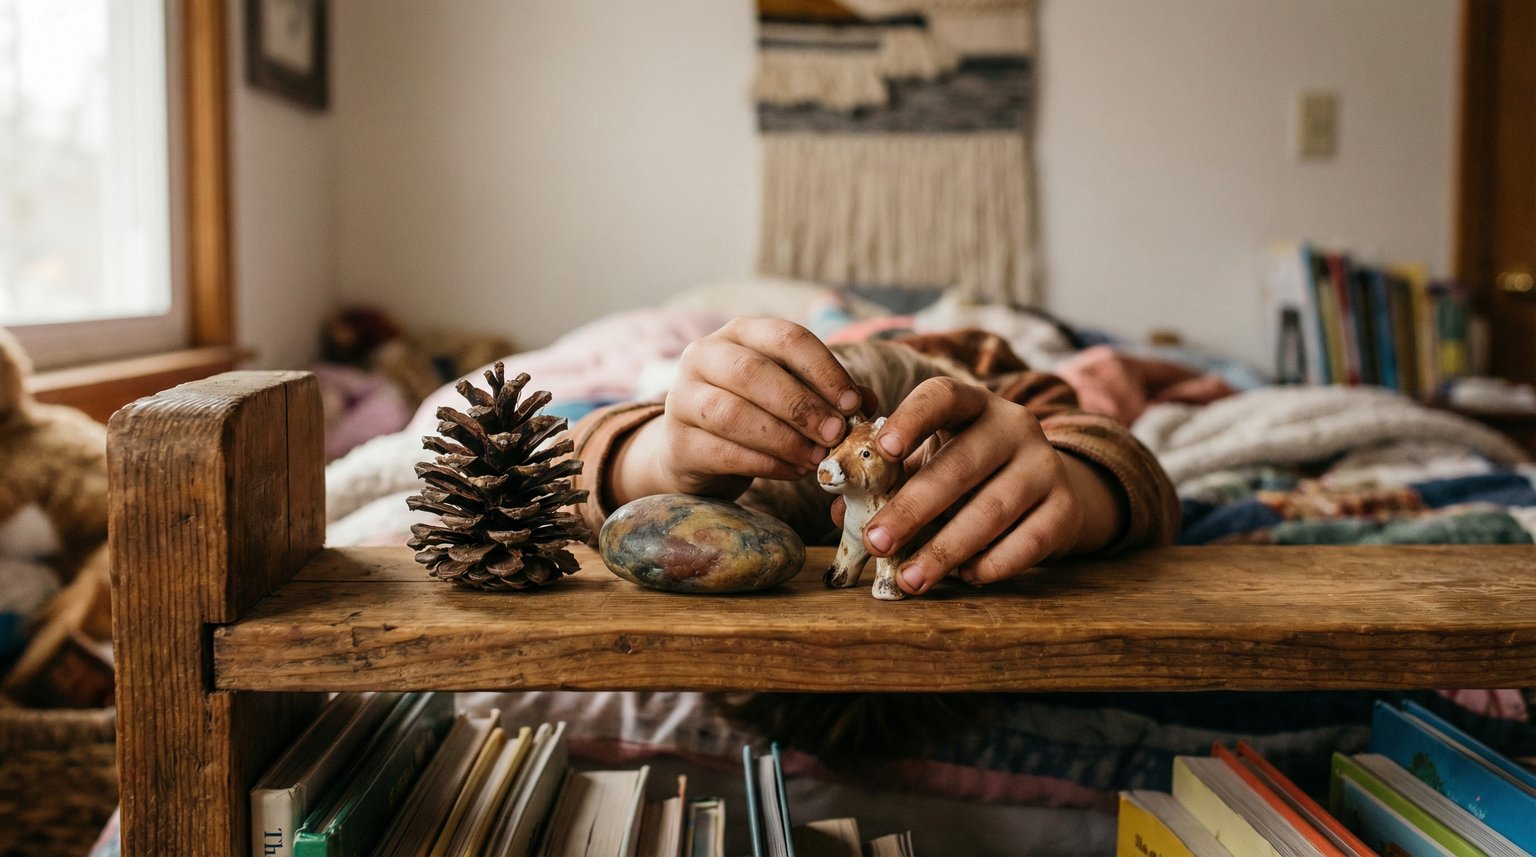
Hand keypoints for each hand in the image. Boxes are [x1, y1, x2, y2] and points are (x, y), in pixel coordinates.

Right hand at [612, 318, 873, 502]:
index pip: (785, 337)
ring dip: (783, 438)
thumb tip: (868, 403)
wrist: (694, 450)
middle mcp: (704, 356)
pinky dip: (765, 464)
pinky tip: (794, 472)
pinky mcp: (678, 442)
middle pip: (753, 372)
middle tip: (836, 435)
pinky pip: (723, 451)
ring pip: (732, 413)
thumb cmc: (754, 413)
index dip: (823, 369)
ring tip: (817, 459)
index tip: (853, 404)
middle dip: (802, 405)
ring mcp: (682, 398)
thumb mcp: (790, 394)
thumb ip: (827, 394)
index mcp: (739, 333)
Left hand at [852, 378, 1118, 594]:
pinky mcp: (1066, 508)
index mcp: (972, 405)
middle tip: (876, 542)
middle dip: (913, 508)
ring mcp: (1045, 466)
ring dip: (945, 549)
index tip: (883, 448)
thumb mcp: (931, 461)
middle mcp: (1014, 426)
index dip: (912, 418)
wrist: (1048, 489)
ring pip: (992, 509)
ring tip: (909, 579)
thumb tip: (838, 513)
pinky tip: (965, 577)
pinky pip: (1029, 541)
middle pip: (961, 464)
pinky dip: (993, 564)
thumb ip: (889, 480)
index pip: (943, 395)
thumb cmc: (968, 473)